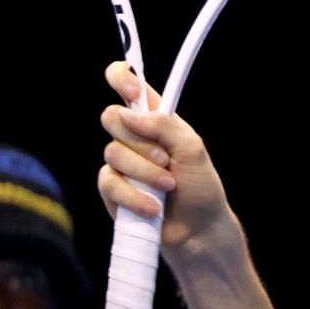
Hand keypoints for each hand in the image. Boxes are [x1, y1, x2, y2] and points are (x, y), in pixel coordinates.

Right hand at [98, 61, 237, 265]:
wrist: (197, 230)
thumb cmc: (200, 187)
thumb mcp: (192, 150)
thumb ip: (164, 126)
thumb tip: (127, 114)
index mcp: (156, 120)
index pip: (130, 87)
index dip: (122, 78)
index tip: (128, 87)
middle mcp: (134, 137)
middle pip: (112, 117)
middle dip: (140, 141)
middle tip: (166, 159)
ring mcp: (121, 163)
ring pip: (112, 153)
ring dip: (144, 172)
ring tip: (168, 187)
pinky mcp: (112, 189)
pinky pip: (109, 183)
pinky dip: (134, 196)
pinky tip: (153, 208)